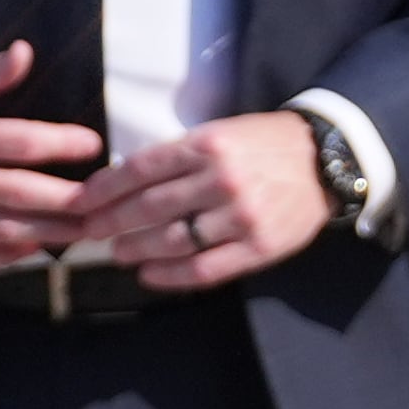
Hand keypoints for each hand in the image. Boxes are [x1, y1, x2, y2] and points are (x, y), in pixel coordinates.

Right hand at [0, 44, 98, 267]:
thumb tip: (26, 52)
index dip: (64, 144)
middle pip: (20, 194)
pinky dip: (2, 258)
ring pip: (0, 230)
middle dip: (68, 201)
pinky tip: (32, 250)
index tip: (95, 145)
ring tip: (84, 231)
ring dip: (47, 233)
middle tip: (105, 202)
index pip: (22, 142)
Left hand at [77, 112, 332, 287]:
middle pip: (148, 208)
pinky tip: (149, 275)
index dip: (102, 190)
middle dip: (110, 223)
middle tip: (91, 233)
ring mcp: (242, 215)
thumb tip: (121, 183)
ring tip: (120, 253)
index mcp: (211, 145)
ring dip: (135, 250)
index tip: (80, 203)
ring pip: (171, 241)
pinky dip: (168, 276)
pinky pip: (202, 269)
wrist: (328, 160)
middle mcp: (223, 179)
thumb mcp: (223, 133)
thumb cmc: (266, 145)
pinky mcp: (258, 245)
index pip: (140, 170)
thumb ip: (179, 156)